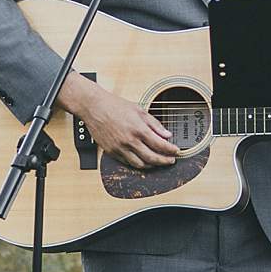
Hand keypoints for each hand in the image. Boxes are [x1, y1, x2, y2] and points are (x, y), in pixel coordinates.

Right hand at [58, 79, 176, 168]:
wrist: (94, 107)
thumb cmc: (115, 105)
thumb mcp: (139, 110)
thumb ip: (155, 124)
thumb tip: (167, 135)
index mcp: (138, 129)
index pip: (160, 145)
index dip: (171, 150)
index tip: (177, 151)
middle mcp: (129, 140)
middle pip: (152, 158)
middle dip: (164, 161)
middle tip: (171, 161)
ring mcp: (119, 148)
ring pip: (140, 164)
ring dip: (152, 165)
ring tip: (158, 162)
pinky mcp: (111, 152)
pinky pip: (127, 163)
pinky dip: (138, 164)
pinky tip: (143, 161)